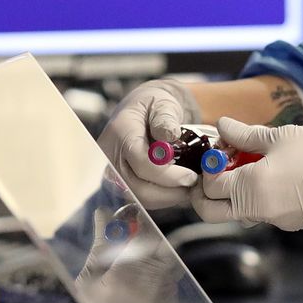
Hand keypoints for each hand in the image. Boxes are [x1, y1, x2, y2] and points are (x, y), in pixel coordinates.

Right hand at [75, 224, 180, 302]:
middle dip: (147, 237)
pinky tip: (141, 287)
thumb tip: (104, 213)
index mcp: (126, 274)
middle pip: (161, 243)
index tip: (129, 214)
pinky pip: (170, 281)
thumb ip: (101, 245)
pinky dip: (158, 278)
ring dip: (153, 257)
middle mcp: (152, 283)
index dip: (137, 219)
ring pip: (168, 261)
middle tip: (132, 241)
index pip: (141, 231)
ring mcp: (166, 295)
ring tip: (133, 268)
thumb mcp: (88, 281)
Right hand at [97, 79, 200, 209]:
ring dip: (166, 198)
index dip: (168, 175)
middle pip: (137, 188)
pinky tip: (175, 189)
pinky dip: (160, 198)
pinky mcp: (118, 183)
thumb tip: (169, 136)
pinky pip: (139, 199)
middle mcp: (109, 155)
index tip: (190, 176)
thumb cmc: (153, 107)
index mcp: (120, 132)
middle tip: (192, 185)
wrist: (138, 112)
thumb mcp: (162, 103)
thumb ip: (166, 118)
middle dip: (169, 192)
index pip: (141, 164)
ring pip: (138, 198)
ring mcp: (111, 172)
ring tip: (187, 187)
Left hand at [193, 118, 302, 230]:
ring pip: (237, 212)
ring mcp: (275, 220)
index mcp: (252, 188)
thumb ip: (245, 135)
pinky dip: (256, 196)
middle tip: (218, 168)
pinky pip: (261, 212)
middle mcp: (259, 210)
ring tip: (249, 163)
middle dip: (207, 191)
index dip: (209, 167)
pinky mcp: (289, 222)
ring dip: (233, 192)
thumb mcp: (280, 136)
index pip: (210, 187)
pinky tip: (272, 173)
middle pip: (212, 212)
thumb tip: (222, 126)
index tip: (219, 149)